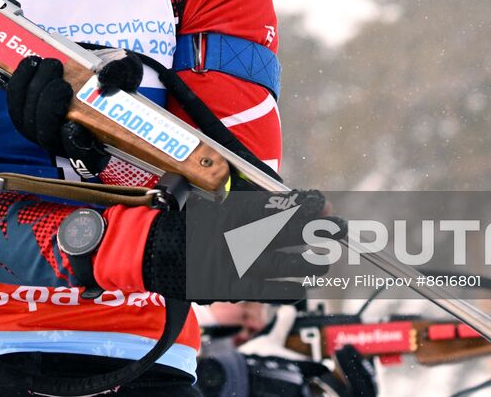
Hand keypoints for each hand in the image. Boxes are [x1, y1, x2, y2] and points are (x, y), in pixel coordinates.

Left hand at [6, 56, 110, 177]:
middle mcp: (67, 145)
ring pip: (28, 123)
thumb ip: (122, 74)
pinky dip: (20, 83)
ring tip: (49, 66)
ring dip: (35, 92)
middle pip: (48, 139)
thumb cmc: (113, 76)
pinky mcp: (27, 115)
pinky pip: (15, 105)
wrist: (93, 68)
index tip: (73, 126)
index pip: (86, 161)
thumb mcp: (128, 72)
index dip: (75, 148)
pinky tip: (31, 64)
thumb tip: (104, 78)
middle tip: (61, 83)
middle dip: (49, 108)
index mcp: (98, 146)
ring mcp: (44, 132)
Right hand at [138, 189, 342, 302]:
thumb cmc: (189, 222)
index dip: (305, 205)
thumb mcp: (216, 200)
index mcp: (232, 211)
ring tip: (324, 261)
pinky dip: (287, 289)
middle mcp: (236, 236)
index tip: (323, 203)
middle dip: (316, 230)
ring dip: (308, 262)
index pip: (277, 207)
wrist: (153, 250)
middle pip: (287, 233)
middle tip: (336, 228)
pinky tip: (302, 287)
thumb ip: (251, 203)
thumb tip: (292, 202)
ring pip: (283, 264)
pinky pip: (266, 291)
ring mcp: (234, 264)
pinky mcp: (230, 287)